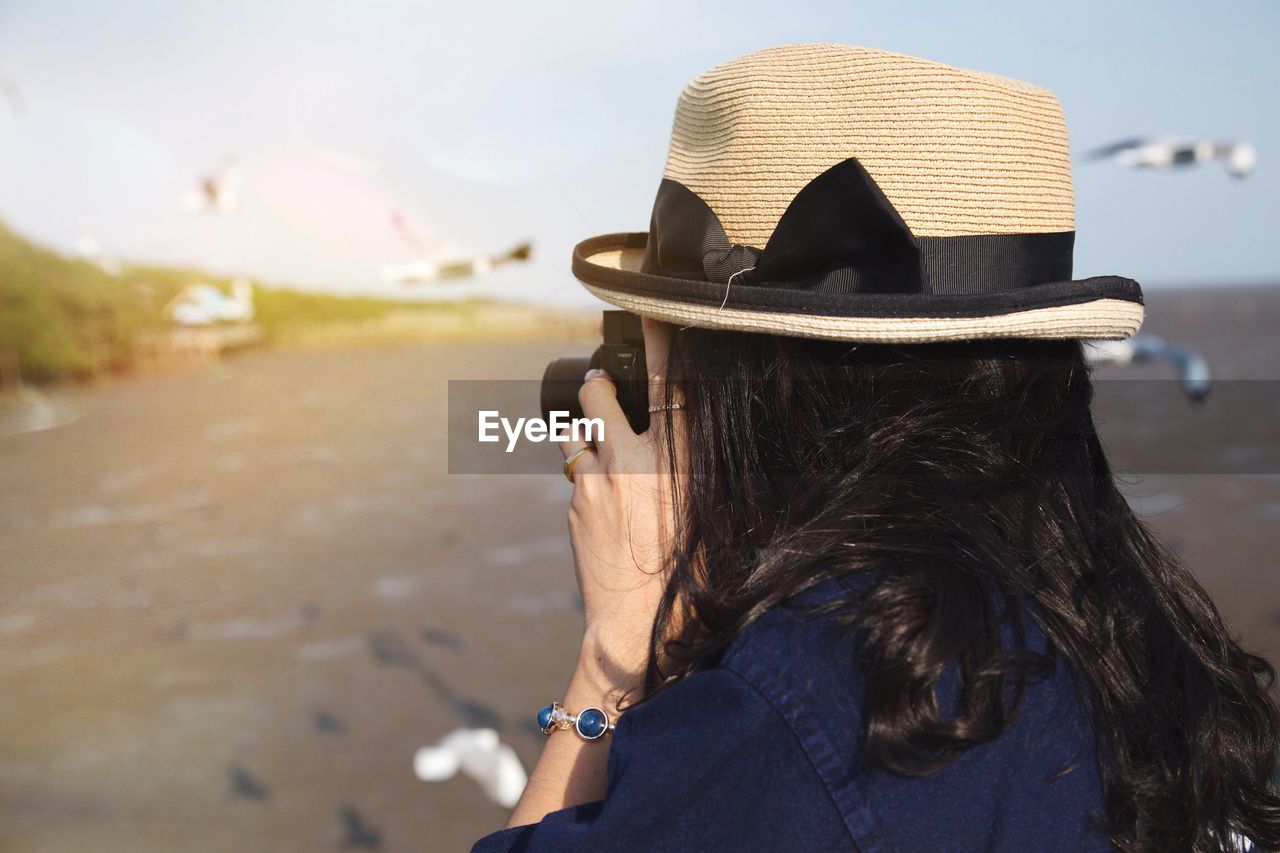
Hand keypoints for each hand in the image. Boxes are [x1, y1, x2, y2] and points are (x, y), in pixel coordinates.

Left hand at [558, 319, 683, 700]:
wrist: (637, 630)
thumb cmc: (690, 579)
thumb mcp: (711, 516)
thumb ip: (701, 471)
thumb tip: (697, 443)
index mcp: (680, 459)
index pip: (668, 380)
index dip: (658, 334)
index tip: (650, 302)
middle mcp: (636, 460)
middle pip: (601, 390)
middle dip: (599, 383)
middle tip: (605, 391)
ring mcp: (598, 480)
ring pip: (578, 429)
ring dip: (587, 432)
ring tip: (603, 453)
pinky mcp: (575, 504)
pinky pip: (578, 473)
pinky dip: (588, 478)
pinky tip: (605, 507)